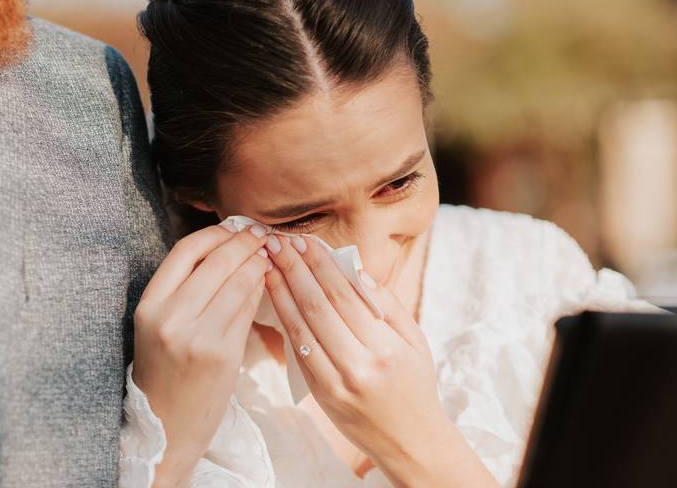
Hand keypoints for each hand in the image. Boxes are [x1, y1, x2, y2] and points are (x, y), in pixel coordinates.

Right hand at [132, 223, 270, 486]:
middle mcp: (170, 318)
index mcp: (149, 306)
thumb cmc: (165, 372)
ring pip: (238, 283)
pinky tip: (267, 282)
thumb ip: (183, 288)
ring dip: (258, 263)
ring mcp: (198, 337)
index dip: (215, 234)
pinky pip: (248, 310)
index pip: (186, 250)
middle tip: (261, 234)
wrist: (167, 429)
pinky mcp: (224, 354)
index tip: (233, 228)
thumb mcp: (159, 326)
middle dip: (244, 242)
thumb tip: (224, 246)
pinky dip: (261, 290)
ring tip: (268, 255)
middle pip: (216, 261)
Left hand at [265, 235, 498, 487]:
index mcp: (385, 347)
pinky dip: (284, 321)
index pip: (344, 294)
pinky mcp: (321, 394)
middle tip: (277, 242)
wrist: (411, 442)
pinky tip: (274, 298)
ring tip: (267, 263)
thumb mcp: (415, 340)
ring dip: (280, 291)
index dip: (320, 264)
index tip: (303, 240)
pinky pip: (297, 351)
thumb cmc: (415, 384)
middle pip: (318, 306)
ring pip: (301, 327)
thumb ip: (386, 303)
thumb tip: (355, 269)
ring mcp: (336, 382)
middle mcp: (359, 364)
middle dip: (294, 269)